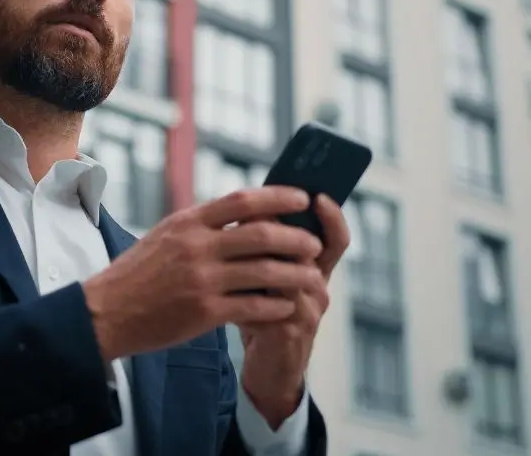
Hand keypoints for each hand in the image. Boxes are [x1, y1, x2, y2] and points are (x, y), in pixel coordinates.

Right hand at [82, 187, 324, 361]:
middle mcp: (196, 247)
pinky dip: (275, 305)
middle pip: (261, 234)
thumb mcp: (165, 236)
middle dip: (296, 238)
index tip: (303, 197)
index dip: (278, 197)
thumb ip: (200, 225)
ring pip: (264, 271)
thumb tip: (238, 212)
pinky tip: (287, 306)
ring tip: (311, 277)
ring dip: (295, 274)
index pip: (241, 200)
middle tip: (314, 244)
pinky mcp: (203, 312)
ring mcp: (201, 280)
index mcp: (188, 223)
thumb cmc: (137, 274)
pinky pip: (253, 306)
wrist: (106, 312)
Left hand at [237, 194, 349, 427]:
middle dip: (288, 232)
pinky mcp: (291, 333)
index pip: (332, 237)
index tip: (315, 194)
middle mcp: (318, 288)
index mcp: (312, 269)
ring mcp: (309, 312)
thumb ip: (260, 246)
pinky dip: (251, 293)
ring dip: (266, 261)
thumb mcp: (262, 276)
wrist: (267, 367)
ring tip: (238, 250)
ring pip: (295, 276)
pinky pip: (275, 306)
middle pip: (316, 252)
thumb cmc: (262, 313)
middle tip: (260, 217)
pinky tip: (229, 287)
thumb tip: (243, 209)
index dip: (331, 216)